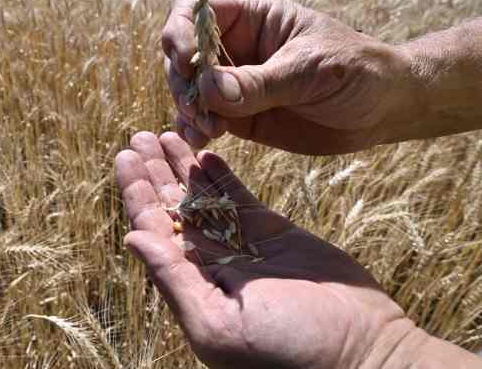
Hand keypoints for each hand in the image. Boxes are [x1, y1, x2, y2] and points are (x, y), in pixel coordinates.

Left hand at [117, 131, 415, 368]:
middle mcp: (211, 260)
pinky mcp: (272, 230)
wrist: (358, 350)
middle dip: (154, 173)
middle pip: (172, 207)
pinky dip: (221, 175)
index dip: (137, 194)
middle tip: (136, 137)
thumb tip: (131, 239)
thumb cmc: (285, 352)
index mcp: (191, 284)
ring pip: (203, 196)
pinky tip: (205, 152)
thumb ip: (174, 281)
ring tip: (164, 133)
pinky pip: (239, 196)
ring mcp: (241, 243)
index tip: (124, 158)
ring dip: (183, 166)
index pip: (154, 230)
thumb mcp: (217, 324)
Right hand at [162, 0, 414, 153]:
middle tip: (201, 108)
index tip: (187, 62)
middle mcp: (238, 48)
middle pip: (183, 53)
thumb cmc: (355, 72)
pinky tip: (202, 140)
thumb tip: (208, 91)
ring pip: (190, 90)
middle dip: (184, 80)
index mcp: (254, 18)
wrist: (383, 110)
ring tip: (207, 130)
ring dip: (188, 109)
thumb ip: (259, 82)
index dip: (181, 30)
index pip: (196, 9)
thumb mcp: (310, 70)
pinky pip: (205, 120)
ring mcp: (236, 84)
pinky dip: (196, 130)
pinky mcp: (240, 117)